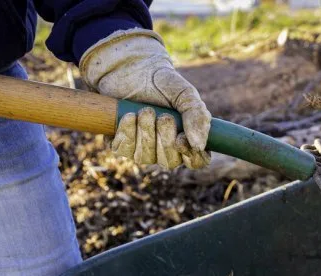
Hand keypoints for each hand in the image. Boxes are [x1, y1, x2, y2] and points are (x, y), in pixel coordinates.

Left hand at [79, 29, 211, 169]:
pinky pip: (124, 150)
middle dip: (165, 139)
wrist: (129, 68)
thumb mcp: (184, 94)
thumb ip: (197, 116)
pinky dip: (127, 132)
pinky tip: (129, 116)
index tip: (181, 140)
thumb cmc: (161, 82)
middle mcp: (166, 149)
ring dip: (146, 133)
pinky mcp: (122, 144)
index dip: (191, 157)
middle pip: (170, 162)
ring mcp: (143, 149)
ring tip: (145, 111)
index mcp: (188, 138)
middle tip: (163, 116)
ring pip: (145, 157)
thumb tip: (199, 145)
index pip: (197, 161)